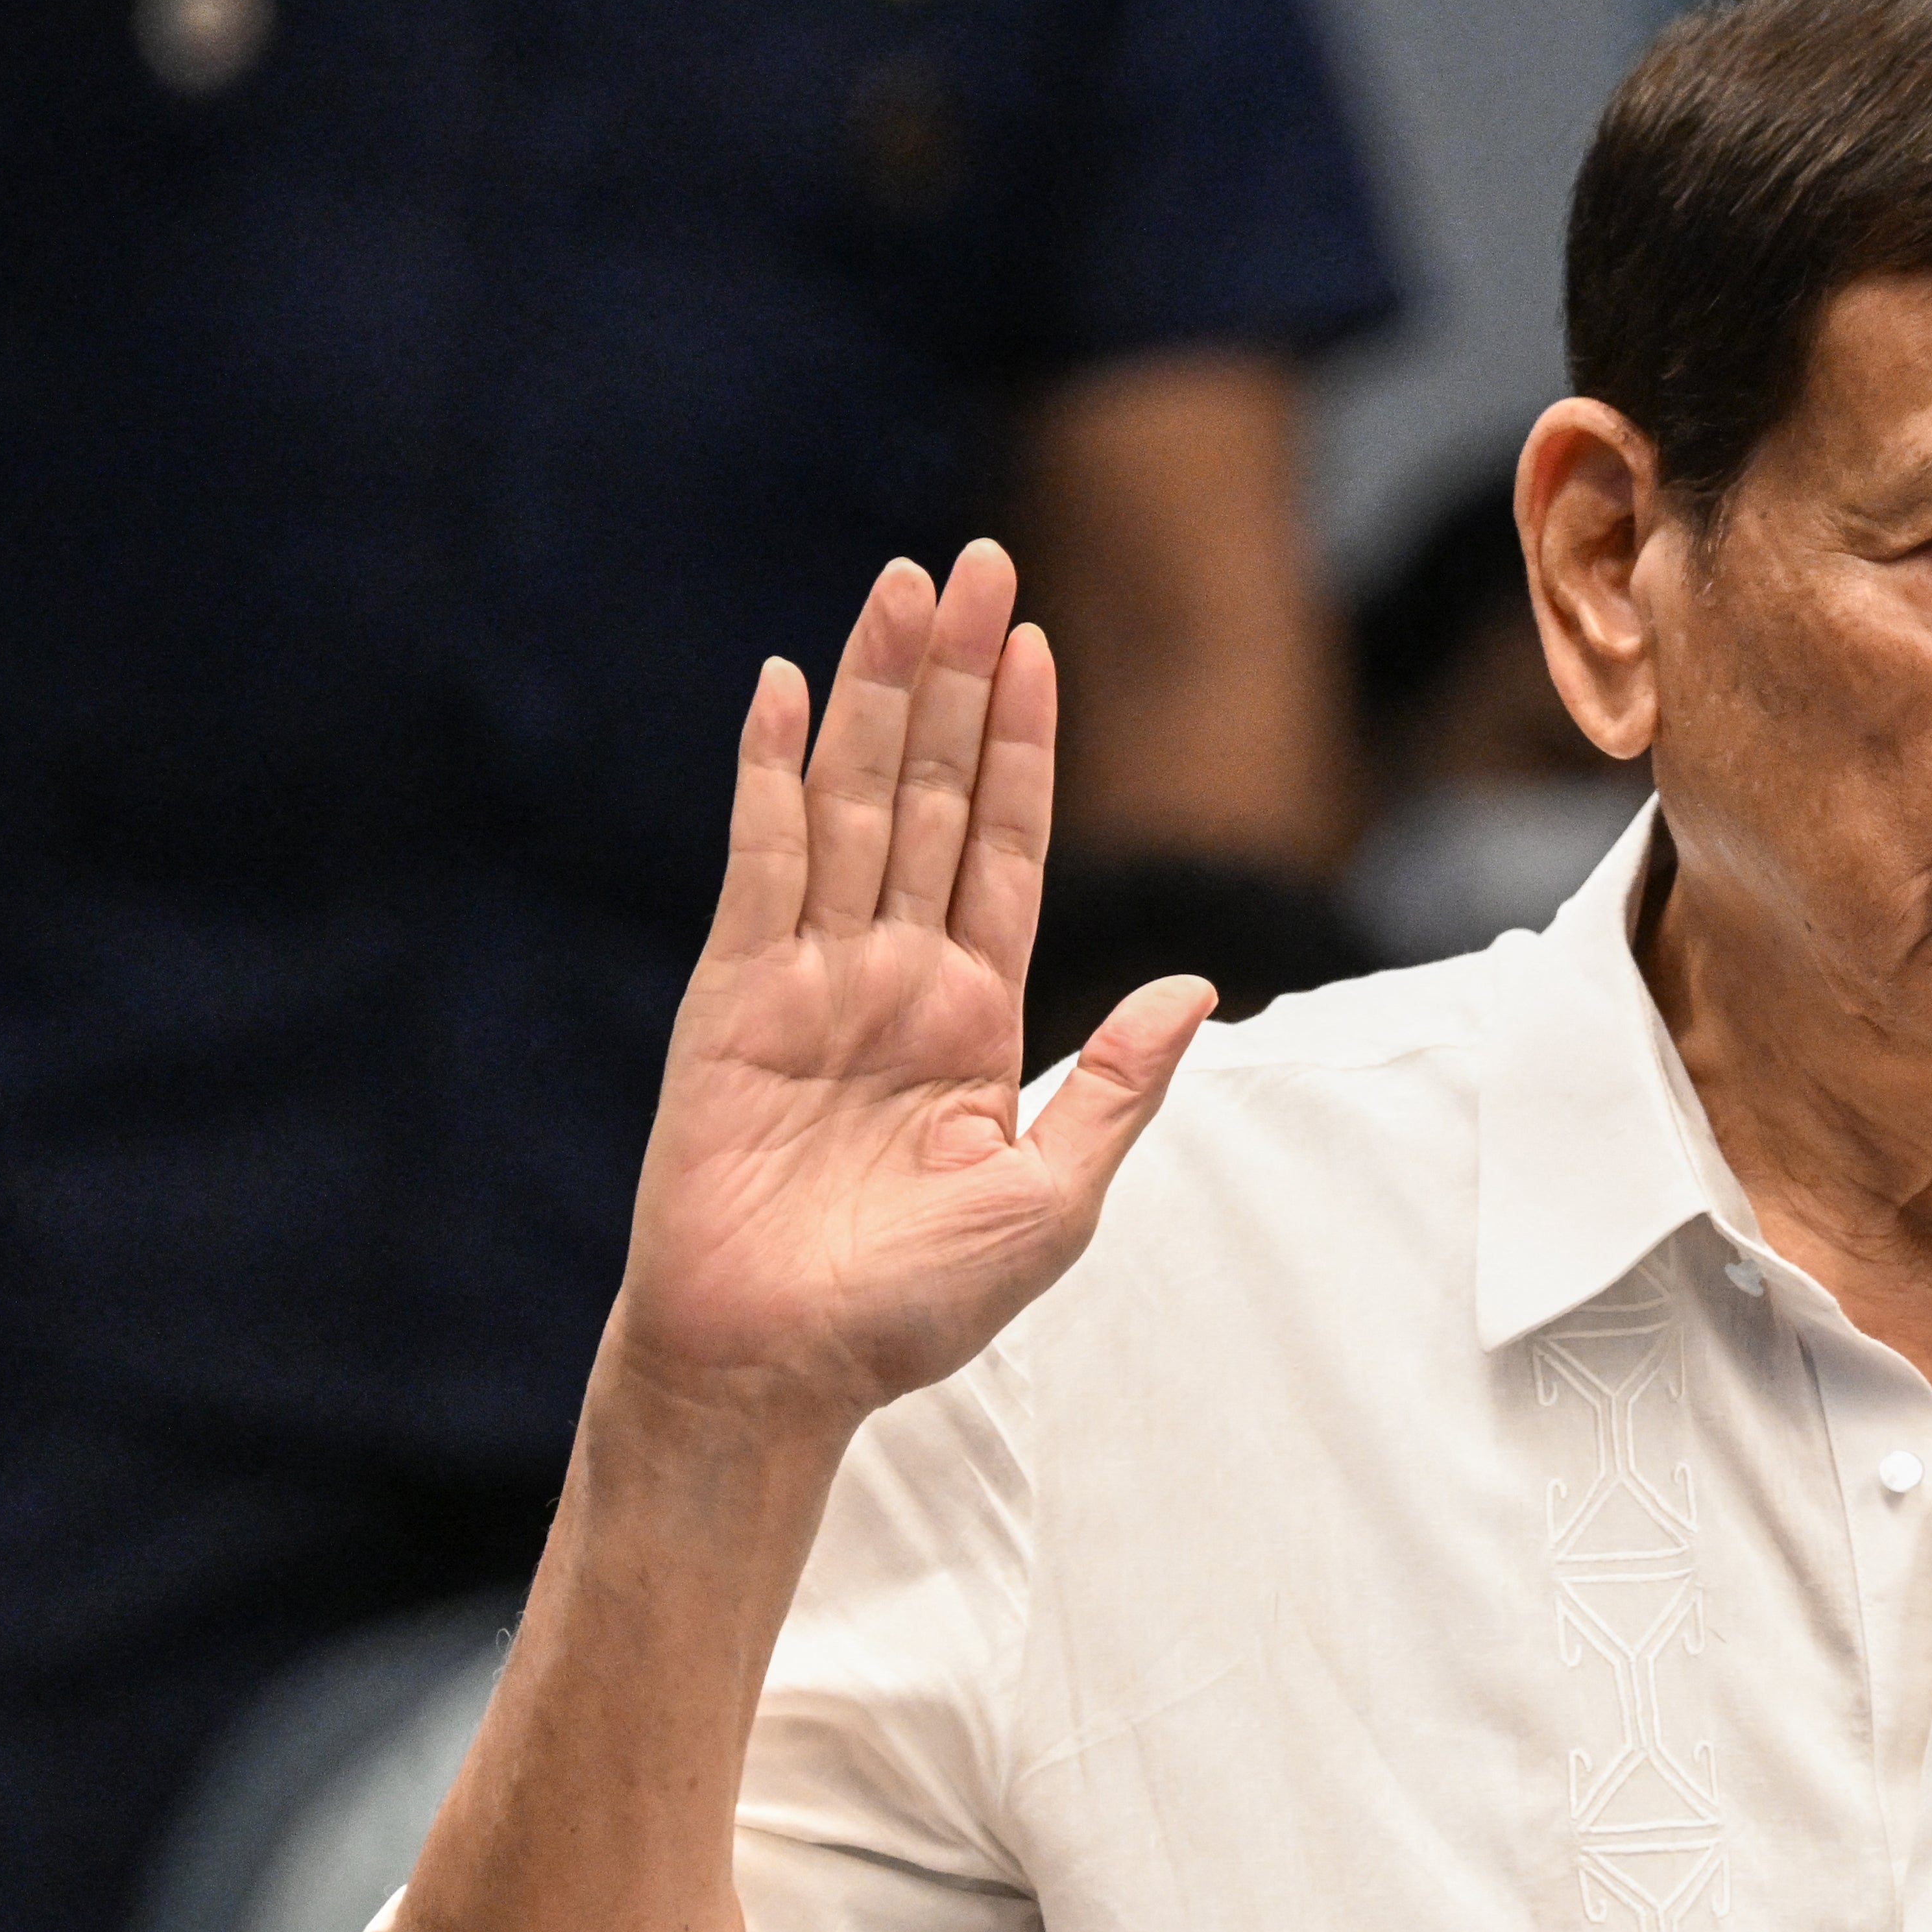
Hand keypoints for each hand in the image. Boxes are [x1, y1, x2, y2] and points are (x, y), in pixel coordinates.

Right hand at [609, 540, 1211, 1431]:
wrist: (783, 1369)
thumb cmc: (912, 1308)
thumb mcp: (1055, 1196)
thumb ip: (1120, 1087)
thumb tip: (1197, 989)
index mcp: (973, 1016)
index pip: (1003, 847)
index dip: (1019, 744)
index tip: (1037, 644)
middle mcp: (893, 977)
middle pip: (929, 794)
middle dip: (953, 679)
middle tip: (976, 562)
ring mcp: (809, 978)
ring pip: (851, 803)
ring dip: (874, 692)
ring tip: (901, 586)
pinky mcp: (734, 999)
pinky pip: (757, 865)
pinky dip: (769, 774)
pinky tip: (782, 688)